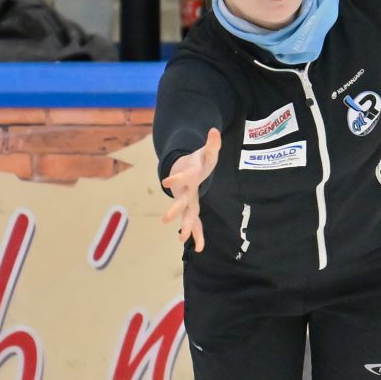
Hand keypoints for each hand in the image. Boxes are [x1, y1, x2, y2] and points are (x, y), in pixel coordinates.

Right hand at [160, 127, 218, 252]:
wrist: (185, 168)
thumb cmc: (198, 161)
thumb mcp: (207, 152)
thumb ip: (212, 144)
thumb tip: (214, 131)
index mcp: (190, 176)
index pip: (183, 177)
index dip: (176, 178)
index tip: (166, 182)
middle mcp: (186, 190)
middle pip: (181, 201)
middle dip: (175, 210)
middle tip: (166, 219)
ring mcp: (188, 200)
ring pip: (186, 215)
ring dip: (185, 226)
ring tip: (182, 240)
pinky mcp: (192, 207)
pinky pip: (196, 223)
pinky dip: (198, 235)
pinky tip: (200, 248)